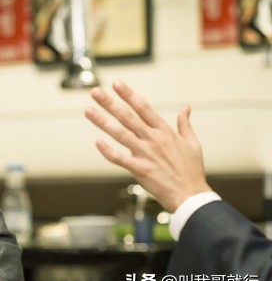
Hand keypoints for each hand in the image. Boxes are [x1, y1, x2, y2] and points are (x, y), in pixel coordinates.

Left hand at [84, 80, 211, 211]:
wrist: (191, 197)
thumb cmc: (191, 171)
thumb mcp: (193, 144)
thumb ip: (185, 124)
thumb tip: (186, 108)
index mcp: (165, 132)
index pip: (143, 107)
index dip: (129, 94)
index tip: (116, 83)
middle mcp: (153, 140)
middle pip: (127, 117)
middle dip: (110, 103)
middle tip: (95, 92)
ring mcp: (145, 154)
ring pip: (120, 134)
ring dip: (102, 122)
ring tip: (88, 111)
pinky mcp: (140, 169)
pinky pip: (119, 158)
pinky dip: (107, 151)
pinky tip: (97, 142)